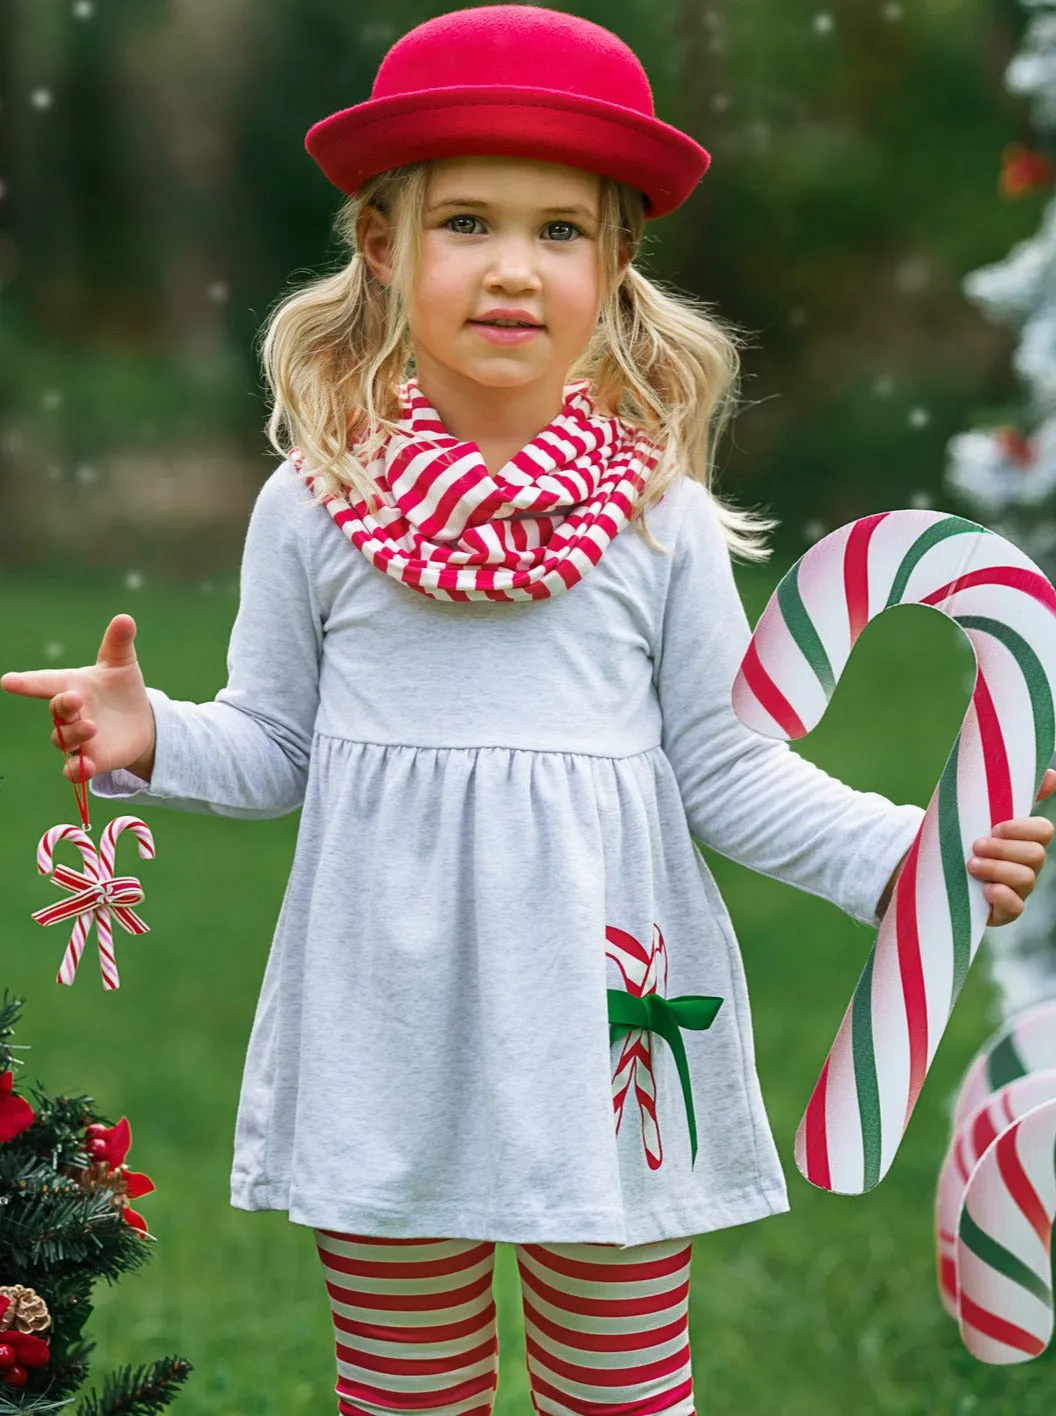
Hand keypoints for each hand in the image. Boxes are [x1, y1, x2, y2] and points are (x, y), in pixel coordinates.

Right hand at [1, 614, 155, 781]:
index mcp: (73, 685)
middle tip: (75, 699)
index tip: (7, 681)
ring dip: (74, 734)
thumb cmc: (122, 689)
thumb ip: (118, 643)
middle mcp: (71, 714)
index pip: (44, 683)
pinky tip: (82, 769)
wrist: (140, 721)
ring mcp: (78, 738)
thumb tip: (124, 617)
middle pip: (56, 712)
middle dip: (61, 706)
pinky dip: (77, 770)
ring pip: (64, 740)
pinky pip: (75, 770)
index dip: (25, 682)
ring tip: (93, 726)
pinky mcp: (93, 760)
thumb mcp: (122, 664)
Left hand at [965, 767, 1055, 927]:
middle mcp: (1026, 864)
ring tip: (970, 865)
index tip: (995, 826)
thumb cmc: (957, 833)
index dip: (1021, 828)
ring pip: (1026, 879)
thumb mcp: (975, 808)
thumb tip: (1051, 775)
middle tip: (976, 845)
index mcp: (1023, 838)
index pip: (1043, 831)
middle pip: (1035, 855)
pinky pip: (1016, 908)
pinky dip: (1002, 896)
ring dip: (997, 869)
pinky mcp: (1003, 911)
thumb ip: (1005, 789)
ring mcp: (1017, 888)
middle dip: (1004, 849)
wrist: (928, 865)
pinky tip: (984, 890)